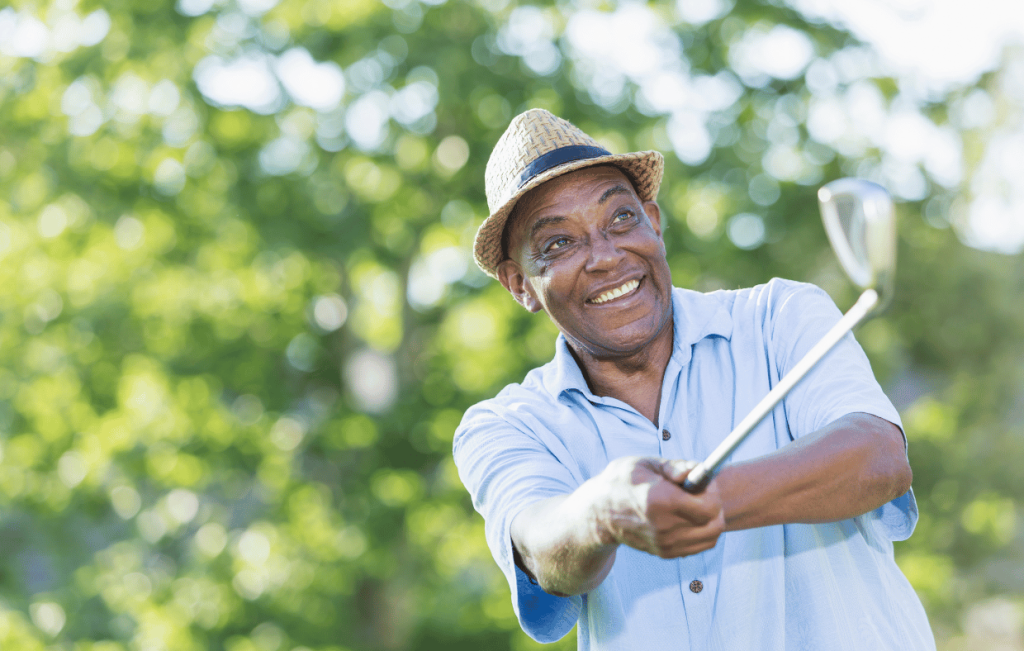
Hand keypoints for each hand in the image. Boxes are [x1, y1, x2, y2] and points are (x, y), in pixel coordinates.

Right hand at [592, 456, 724, 558]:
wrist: (598, 514)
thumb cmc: (621, 482)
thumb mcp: (645, 464)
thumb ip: (675, 466)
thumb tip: (699, 470)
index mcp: (659, 500)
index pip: (708, 507)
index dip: (713, 492)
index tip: (703, 482)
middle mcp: (663, 526)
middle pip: (714, 525)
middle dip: (715, 506)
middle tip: (702, 493)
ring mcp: (664, 543)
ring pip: (710, 538)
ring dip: (711, 521)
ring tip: (695, 505)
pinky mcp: (664, 552)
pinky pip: (699, 546)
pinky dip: (702, 532)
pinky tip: (688, 517)